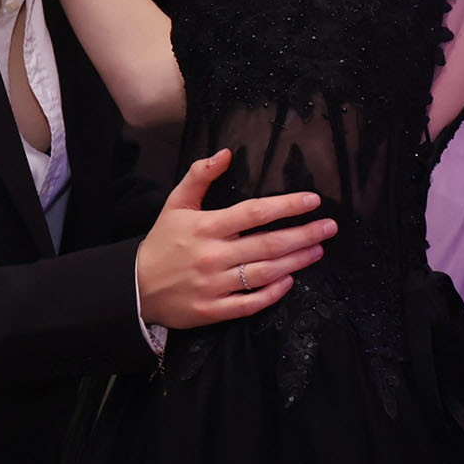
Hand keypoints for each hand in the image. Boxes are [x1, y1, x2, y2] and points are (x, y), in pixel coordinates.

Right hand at [136, 150, 336, 328]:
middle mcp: (213, 255)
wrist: (134, 287)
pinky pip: (250, 303)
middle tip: (329, 228)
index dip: (286, 206)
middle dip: (304, 235)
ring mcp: (214, 285)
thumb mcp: (175, 203)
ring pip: (265, 273)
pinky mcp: (212, 310)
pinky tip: (291, 281)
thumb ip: (199, 175)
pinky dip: (273, 293)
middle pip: (268, 244)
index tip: (313, 201)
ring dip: (296, 261)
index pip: (255, 212)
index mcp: (206, 226)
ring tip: (318, 250)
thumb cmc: (161, 242)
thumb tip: (226, 153)